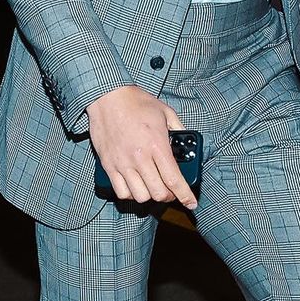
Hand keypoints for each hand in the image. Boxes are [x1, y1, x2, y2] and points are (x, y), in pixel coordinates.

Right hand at [88, 85, 196, 209]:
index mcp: (157, 145)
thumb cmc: (137, 102)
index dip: (185, 196)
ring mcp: (123, 163)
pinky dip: (131, 194)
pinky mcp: (109, 166)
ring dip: (150, 195)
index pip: (174, 180)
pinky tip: (136, 185)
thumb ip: (179, 128)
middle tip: (170, 190)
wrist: (108, 96)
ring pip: (140, 196)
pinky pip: (121, 191)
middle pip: (158, 193)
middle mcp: (140, 158)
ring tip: (152, 187)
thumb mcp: (165, 111)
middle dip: (169, 196)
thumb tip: (187, 140)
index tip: (191, 204)